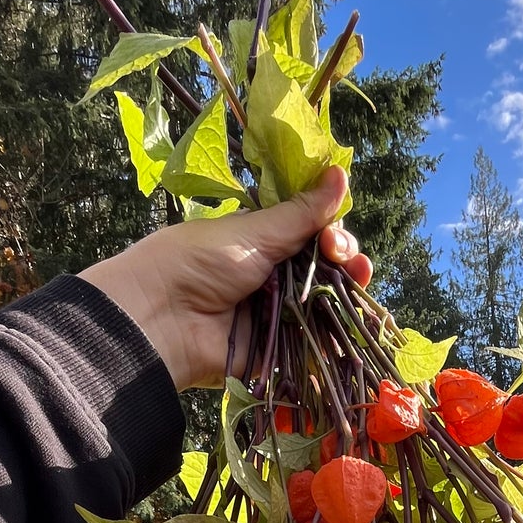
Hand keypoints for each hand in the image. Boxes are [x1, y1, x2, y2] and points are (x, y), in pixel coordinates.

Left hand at [80, 166, 369, 390]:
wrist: (162, 318)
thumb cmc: (200, 262)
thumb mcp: (255, 232)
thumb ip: (302, 213)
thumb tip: (341, 173)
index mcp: (262, 240)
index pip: (311, 231)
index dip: (330, 230)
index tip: (333, 235)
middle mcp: (272, 275)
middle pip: (323, 267)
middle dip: (344, 258)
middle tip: (346, 258)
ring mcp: (275, 313)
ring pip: (323, 303)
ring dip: (347, 291)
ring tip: (359, 280)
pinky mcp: (276, 349)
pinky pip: (313, 343)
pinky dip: (336, 336)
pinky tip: (358, 323)